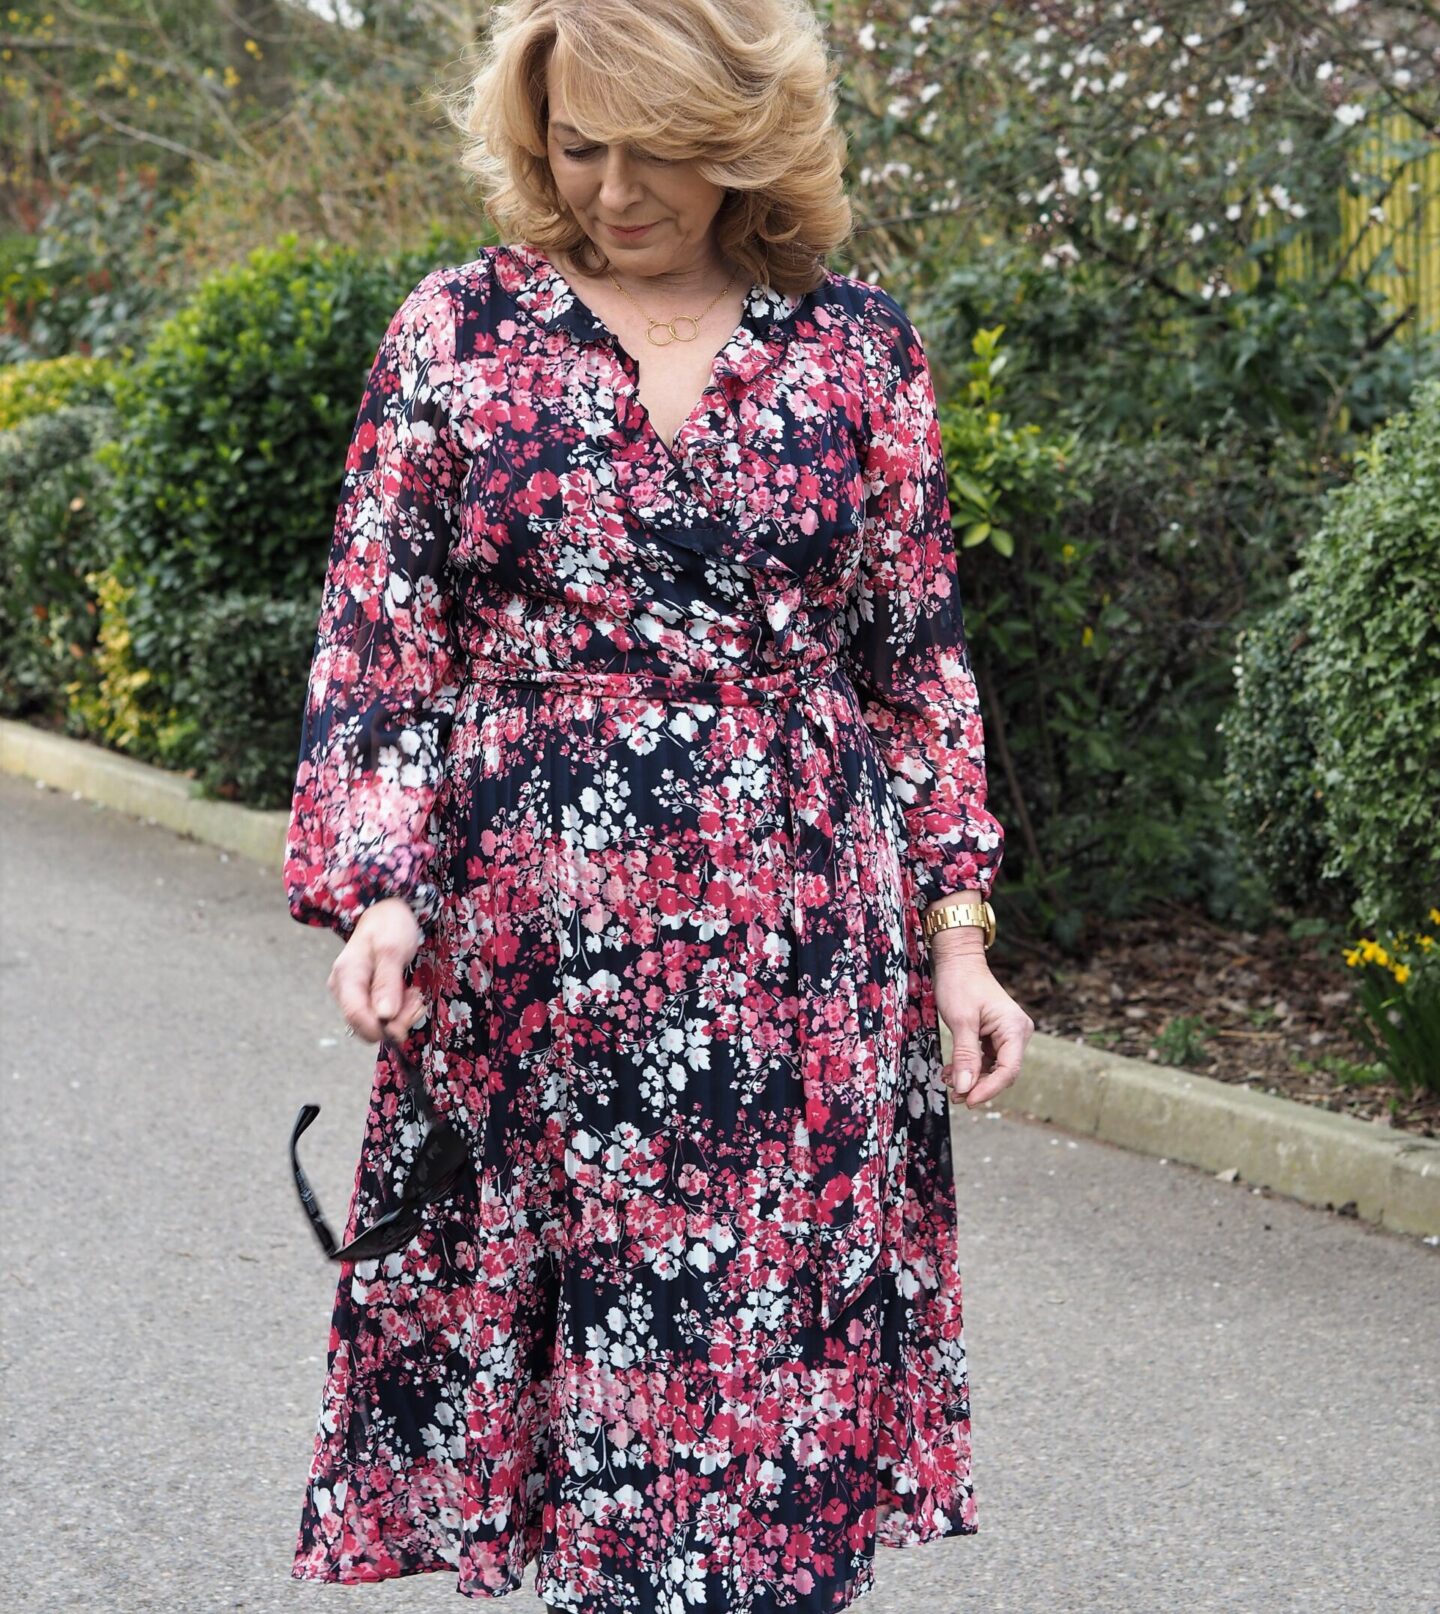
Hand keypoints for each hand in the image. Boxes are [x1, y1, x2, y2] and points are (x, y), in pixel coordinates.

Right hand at [328, 897, 424, 1043]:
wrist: (385, 911)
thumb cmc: (389, 925)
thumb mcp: (393, 948)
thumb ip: (387, 982)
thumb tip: (384, 1016)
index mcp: (347, 975)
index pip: (356, 1016)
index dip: (380, 1029)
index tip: (406, 1025)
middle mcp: (344, 988)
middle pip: (364, 1023)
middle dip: (394, 1021)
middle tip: (417, 1002)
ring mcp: (352, 992)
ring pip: (374, 1021)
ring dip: (399, 1016)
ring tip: (414, 994)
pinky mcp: (363, 994)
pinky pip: (378, 1014)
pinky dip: (397, 1011)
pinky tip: (408, 995)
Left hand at [929, 936, 1033, 1107]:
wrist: (958, 962)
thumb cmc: (960, 984)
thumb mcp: (961, 1021)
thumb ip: (965, 1056)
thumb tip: (965, 1089)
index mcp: (1015, 1028)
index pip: (1009, 1070)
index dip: (989, 1089)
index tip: (968, 1100)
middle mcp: (1017, 1033)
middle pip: (1003, 1072)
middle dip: (978, 1086)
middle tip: (954, 1096)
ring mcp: (1008, 1035)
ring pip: (994, 1068)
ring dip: (972, 1078)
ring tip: (948, 1080)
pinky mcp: (996, 1036)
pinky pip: (987, 1060)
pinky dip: (970, 1067)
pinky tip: (952, 1071)